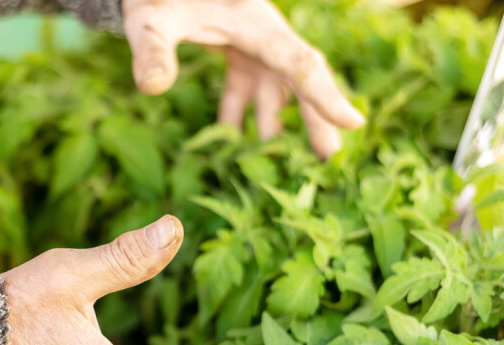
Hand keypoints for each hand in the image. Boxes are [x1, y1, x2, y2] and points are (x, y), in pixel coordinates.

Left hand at [123, 0, 364, 158]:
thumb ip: (152, 49)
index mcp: (255, 23)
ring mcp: (252, 42)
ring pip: (276, 87)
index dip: (324, 95)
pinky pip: (248, 86)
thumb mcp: (150, 20)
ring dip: (276, 124)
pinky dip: (242, 113)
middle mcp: (263, 33)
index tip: (353, 122)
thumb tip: (152, 87)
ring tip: (279, 165)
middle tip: (328, 161)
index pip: (298, 62)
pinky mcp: (236, 49)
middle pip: (298, 78)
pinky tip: (230, 144)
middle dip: (314, 118)